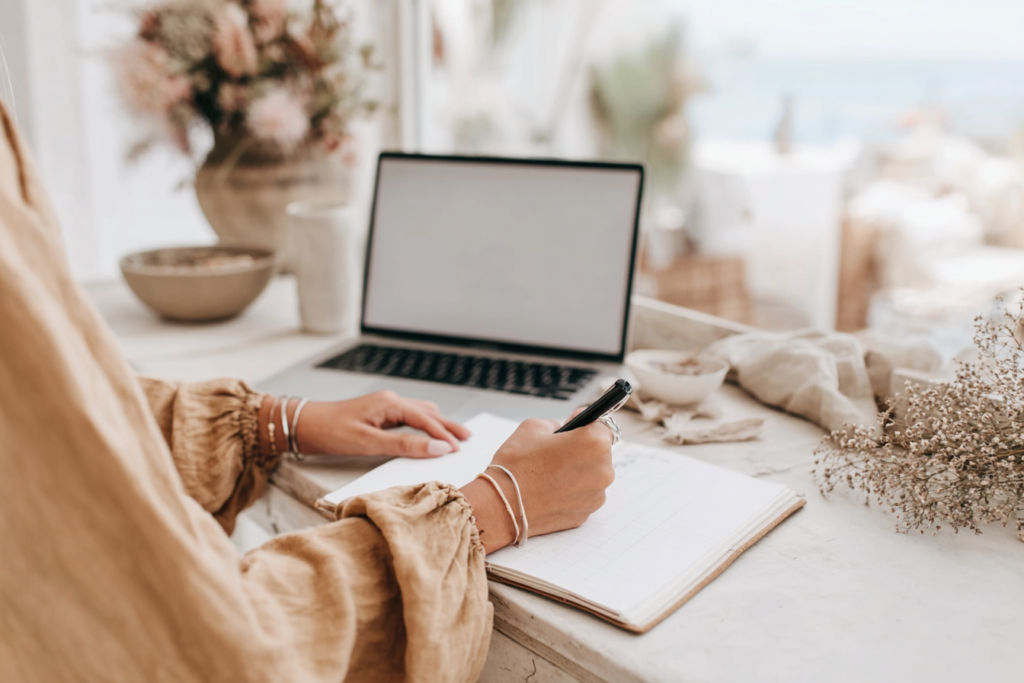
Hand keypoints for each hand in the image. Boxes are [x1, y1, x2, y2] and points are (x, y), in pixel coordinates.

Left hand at [259, 391, 470, 457]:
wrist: (304, 425)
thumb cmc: (332, 433)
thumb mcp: (369, 442)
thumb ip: (405, 445)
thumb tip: (437, 448)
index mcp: (390, 404)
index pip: (426, 419)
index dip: (444, 435)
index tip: (459, 449)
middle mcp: (390, 401)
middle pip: (428, 412)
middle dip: (448, 426)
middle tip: (468, 438)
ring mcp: (384, 406)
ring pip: (419, 413)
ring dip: (437, 424)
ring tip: (453, 436)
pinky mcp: (378, 414)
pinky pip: (408, 417)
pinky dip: (423, 425)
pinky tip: (426, 433)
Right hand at [460, 418, 614, 552]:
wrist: (501, 506)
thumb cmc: (516, 465)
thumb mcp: (533, 427)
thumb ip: (557, 425)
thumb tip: (566, 430)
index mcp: (594, 443)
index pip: (604, 426)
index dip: (587, 424)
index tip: (574, 427)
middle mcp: (603, 470)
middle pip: (600, 452)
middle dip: (583, 449)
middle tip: (557, 453)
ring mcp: (596, 495)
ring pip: (593, 475)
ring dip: (579, 471)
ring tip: (551, 473)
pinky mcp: (587, 513)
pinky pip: (585, 494)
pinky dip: (573, 490)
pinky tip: (551, 489)